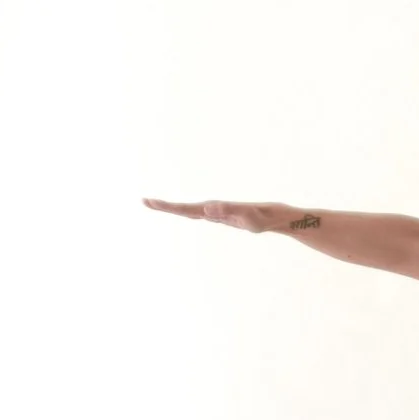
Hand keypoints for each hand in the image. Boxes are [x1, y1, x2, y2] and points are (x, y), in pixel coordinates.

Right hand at [143, 198, 290, 232]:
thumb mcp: (246, 217)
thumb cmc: (262, 218)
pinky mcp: (219, 216)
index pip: (186, 209)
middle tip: (144, 201)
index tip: (150, 202)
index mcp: (213, 209)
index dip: (168, 207)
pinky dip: (185, 212)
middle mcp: (212, 209)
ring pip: (189, 210)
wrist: (273, 216)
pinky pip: (198, 214)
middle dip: (164, 206)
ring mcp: (215, 212)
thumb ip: (228, 212)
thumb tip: (206, 210)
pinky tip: (182, 212)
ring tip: (155, 205)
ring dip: (172, 208)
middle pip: (183, 208)